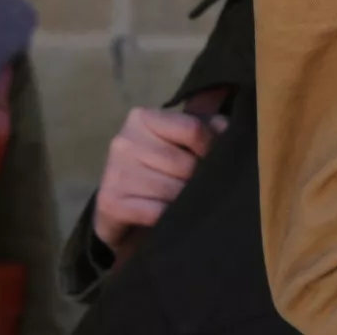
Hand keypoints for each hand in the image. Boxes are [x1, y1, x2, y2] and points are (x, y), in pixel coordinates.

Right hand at [91, 107, 227, 248]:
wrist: (120, 208)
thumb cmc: (158, 168)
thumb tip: (225, 127)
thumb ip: (205, 127)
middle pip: (185, 163)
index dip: (210, 147)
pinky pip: (157, 212)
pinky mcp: (111, 201)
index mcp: (143, 118)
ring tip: (182, 202)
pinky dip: (169, 217)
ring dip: (184, 201)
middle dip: (196, 179)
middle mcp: (125, 140)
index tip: (210, 160)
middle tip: (194, 187)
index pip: (193, 129)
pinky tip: (168, 217)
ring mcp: (115, 171)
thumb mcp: (181, 141)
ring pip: (173, 190)